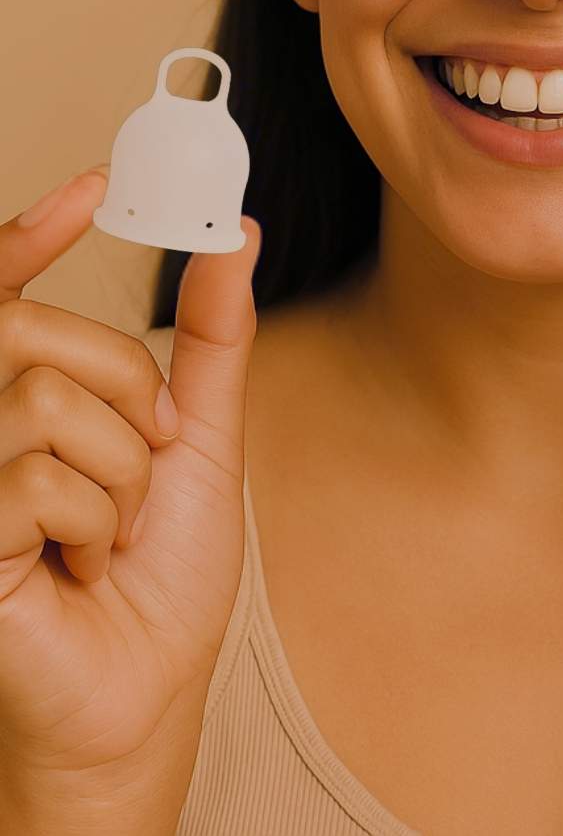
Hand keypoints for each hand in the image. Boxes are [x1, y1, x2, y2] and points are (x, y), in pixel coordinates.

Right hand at [0, 166, 260, 828]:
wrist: (151, 682)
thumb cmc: (166, 569)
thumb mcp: (205, 434)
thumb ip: (212, 336)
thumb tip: (238, 236)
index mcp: (35, 394)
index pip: (9, 291)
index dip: (33, 229)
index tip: (99, 182)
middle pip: (43, 335)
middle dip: (132, 396)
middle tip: (147, 465)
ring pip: (49, 400)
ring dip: (122, 472)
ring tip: (112, 530)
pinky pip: (38, 475)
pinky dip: (94, 522)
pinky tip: (82, 566)